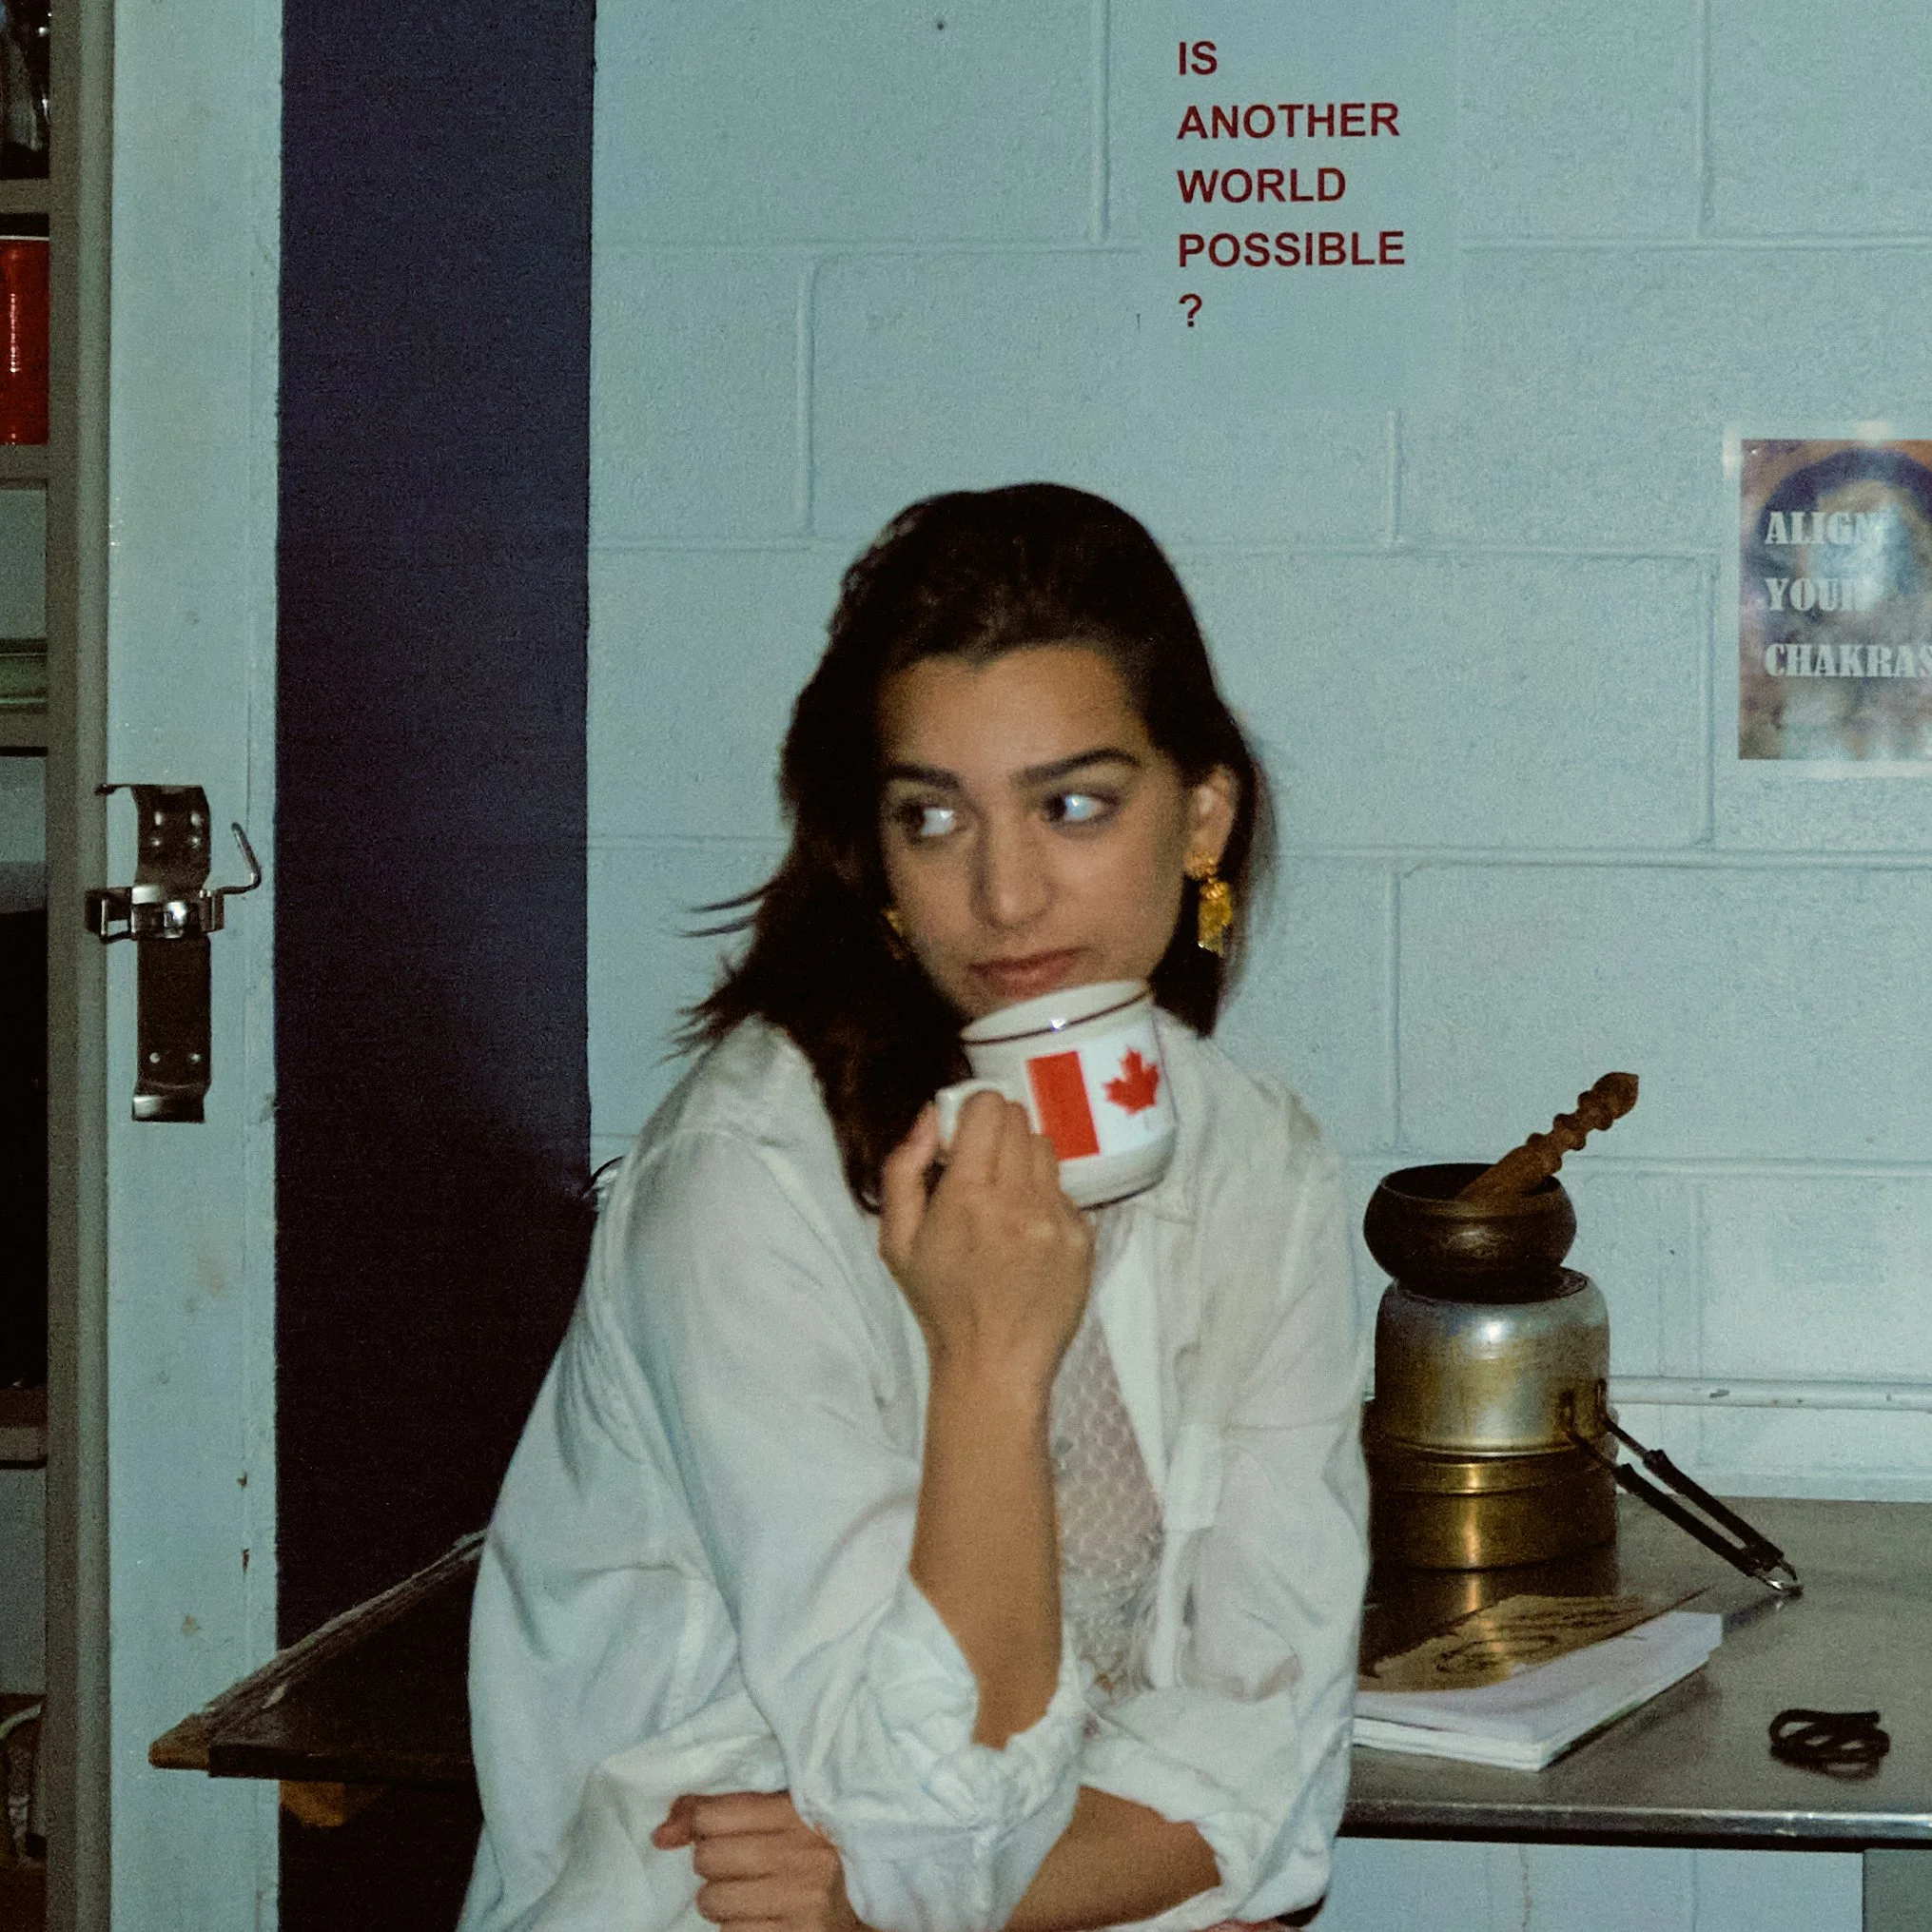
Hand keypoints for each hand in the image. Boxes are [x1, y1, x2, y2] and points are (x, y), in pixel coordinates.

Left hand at [654, 1791, 865, 1931]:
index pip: (715, 1814)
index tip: (707, 1831)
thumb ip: (719, 1812)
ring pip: (713, 1902)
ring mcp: (802, 1900)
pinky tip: (760, 1915)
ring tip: (747, 1892)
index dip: (700, 1824)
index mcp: (798, 1812)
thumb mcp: (777, 1816)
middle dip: (711, 1864)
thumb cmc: (809, 1850)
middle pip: (708, 1858)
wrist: (859, 1903)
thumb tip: (661, 1834)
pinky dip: (737, 1928)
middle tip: (735, 1865)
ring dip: (720, 1900)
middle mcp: (802, 1853)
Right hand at [878, 1094, 1091, 1383]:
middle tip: (979, 1167)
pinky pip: (1065, 1191)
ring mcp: (1058, 1219)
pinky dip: (1044, 1200)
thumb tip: (932, 1117)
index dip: (972, 1112)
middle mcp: (1018, 1200)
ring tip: (1004, 1202)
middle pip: (1019, 1120)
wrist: (994, 1364)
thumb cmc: (940, 1303)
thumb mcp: (896, 1240)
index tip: (962, 1137)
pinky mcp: (1084, 1237)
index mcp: (968, 1196)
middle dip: (995, 1133)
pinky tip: (1026, 1236)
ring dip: (1022, 1162)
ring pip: (1045, 1150)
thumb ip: (904, 1168)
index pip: (989, 1107)